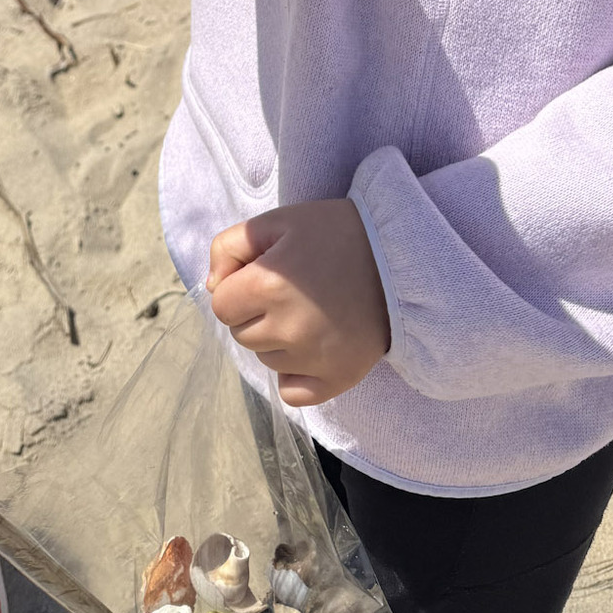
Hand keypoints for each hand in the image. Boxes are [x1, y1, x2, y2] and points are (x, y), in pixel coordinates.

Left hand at [206, 199, 390, 407]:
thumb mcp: (279, 221)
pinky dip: (296, 373)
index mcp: (269, 285)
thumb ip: (230, 246)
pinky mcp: (337, 380)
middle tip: (290, 290)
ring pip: (266, 359)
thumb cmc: (335, 233)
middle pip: (241, 334)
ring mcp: (313, 359)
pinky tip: (314, 345)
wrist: (400, 257)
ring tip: (309, 310)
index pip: (221, 305)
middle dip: (255, 313)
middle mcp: (288, 328)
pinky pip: (292, 391)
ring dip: (276, 339)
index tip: (265, 272)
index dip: (238, 286)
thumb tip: (212, 288)